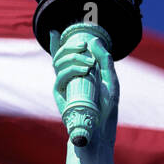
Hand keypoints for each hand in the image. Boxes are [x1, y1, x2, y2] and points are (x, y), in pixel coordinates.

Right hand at [50, 27, 118, 146]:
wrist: (99, 132)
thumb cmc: (106, 109)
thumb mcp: (111, 80)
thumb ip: (105, 60)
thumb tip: (93, 40)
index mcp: (78, 74)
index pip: (64, 56)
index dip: (55, 44)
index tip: (53, 31)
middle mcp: (68, 79)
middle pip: (60, 55)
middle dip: (70, 46)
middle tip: (85, 46)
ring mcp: (62, 87)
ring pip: (58, 63)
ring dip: (73, 57)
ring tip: (89, 63)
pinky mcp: (59, 95)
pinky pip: (60, 77)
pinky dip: (71, 69)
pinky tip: (84, 70)